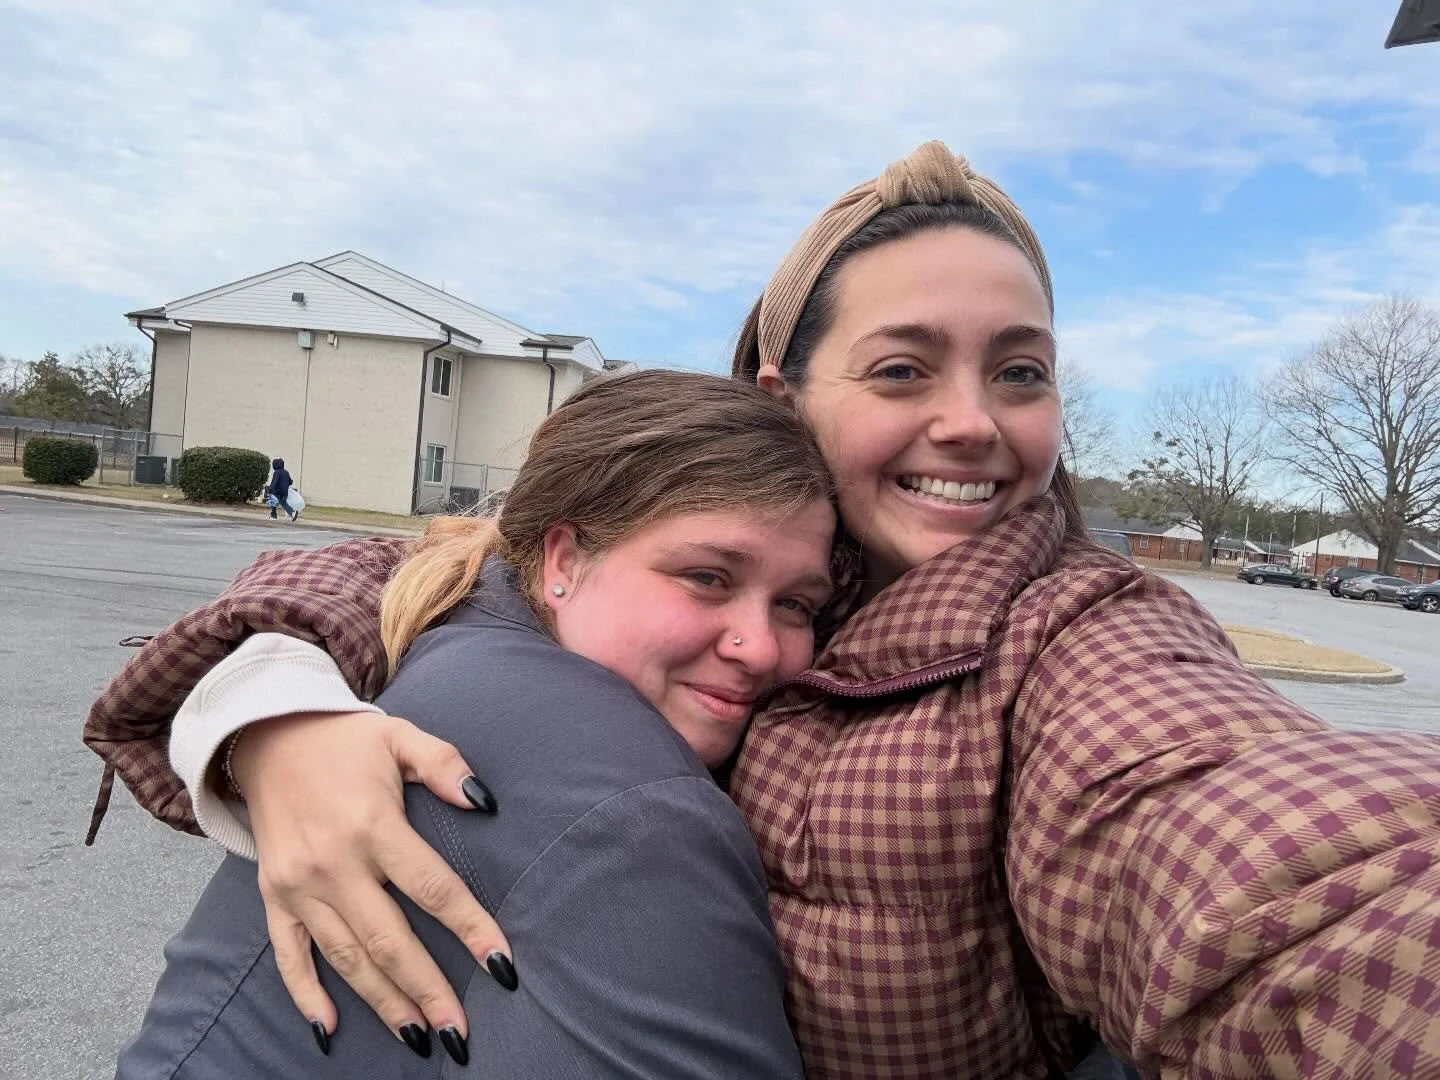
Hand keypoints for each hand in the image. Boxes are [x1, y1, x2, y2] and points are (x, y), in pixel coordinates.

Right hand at [229, 710, 513, 1049]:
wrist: (266, 733)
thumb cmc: (345, 740)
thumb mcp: (401, 736)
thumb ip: (445, 765)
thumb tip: (484, 801)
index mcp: (372, 824)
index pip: (432, 888)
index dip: (470, 929)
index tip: (502, 966)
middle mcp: (333, 862)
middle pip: (389, 939)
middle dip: (428, 989)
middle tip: (460, 1033)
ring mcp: (298, 885)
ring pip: (346, 956)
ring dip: (383, 1001)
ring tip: (419, 1038)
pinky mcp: (272, 896)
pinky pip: (288, 954)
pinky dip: (307, 994)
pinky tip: (331, 1029)